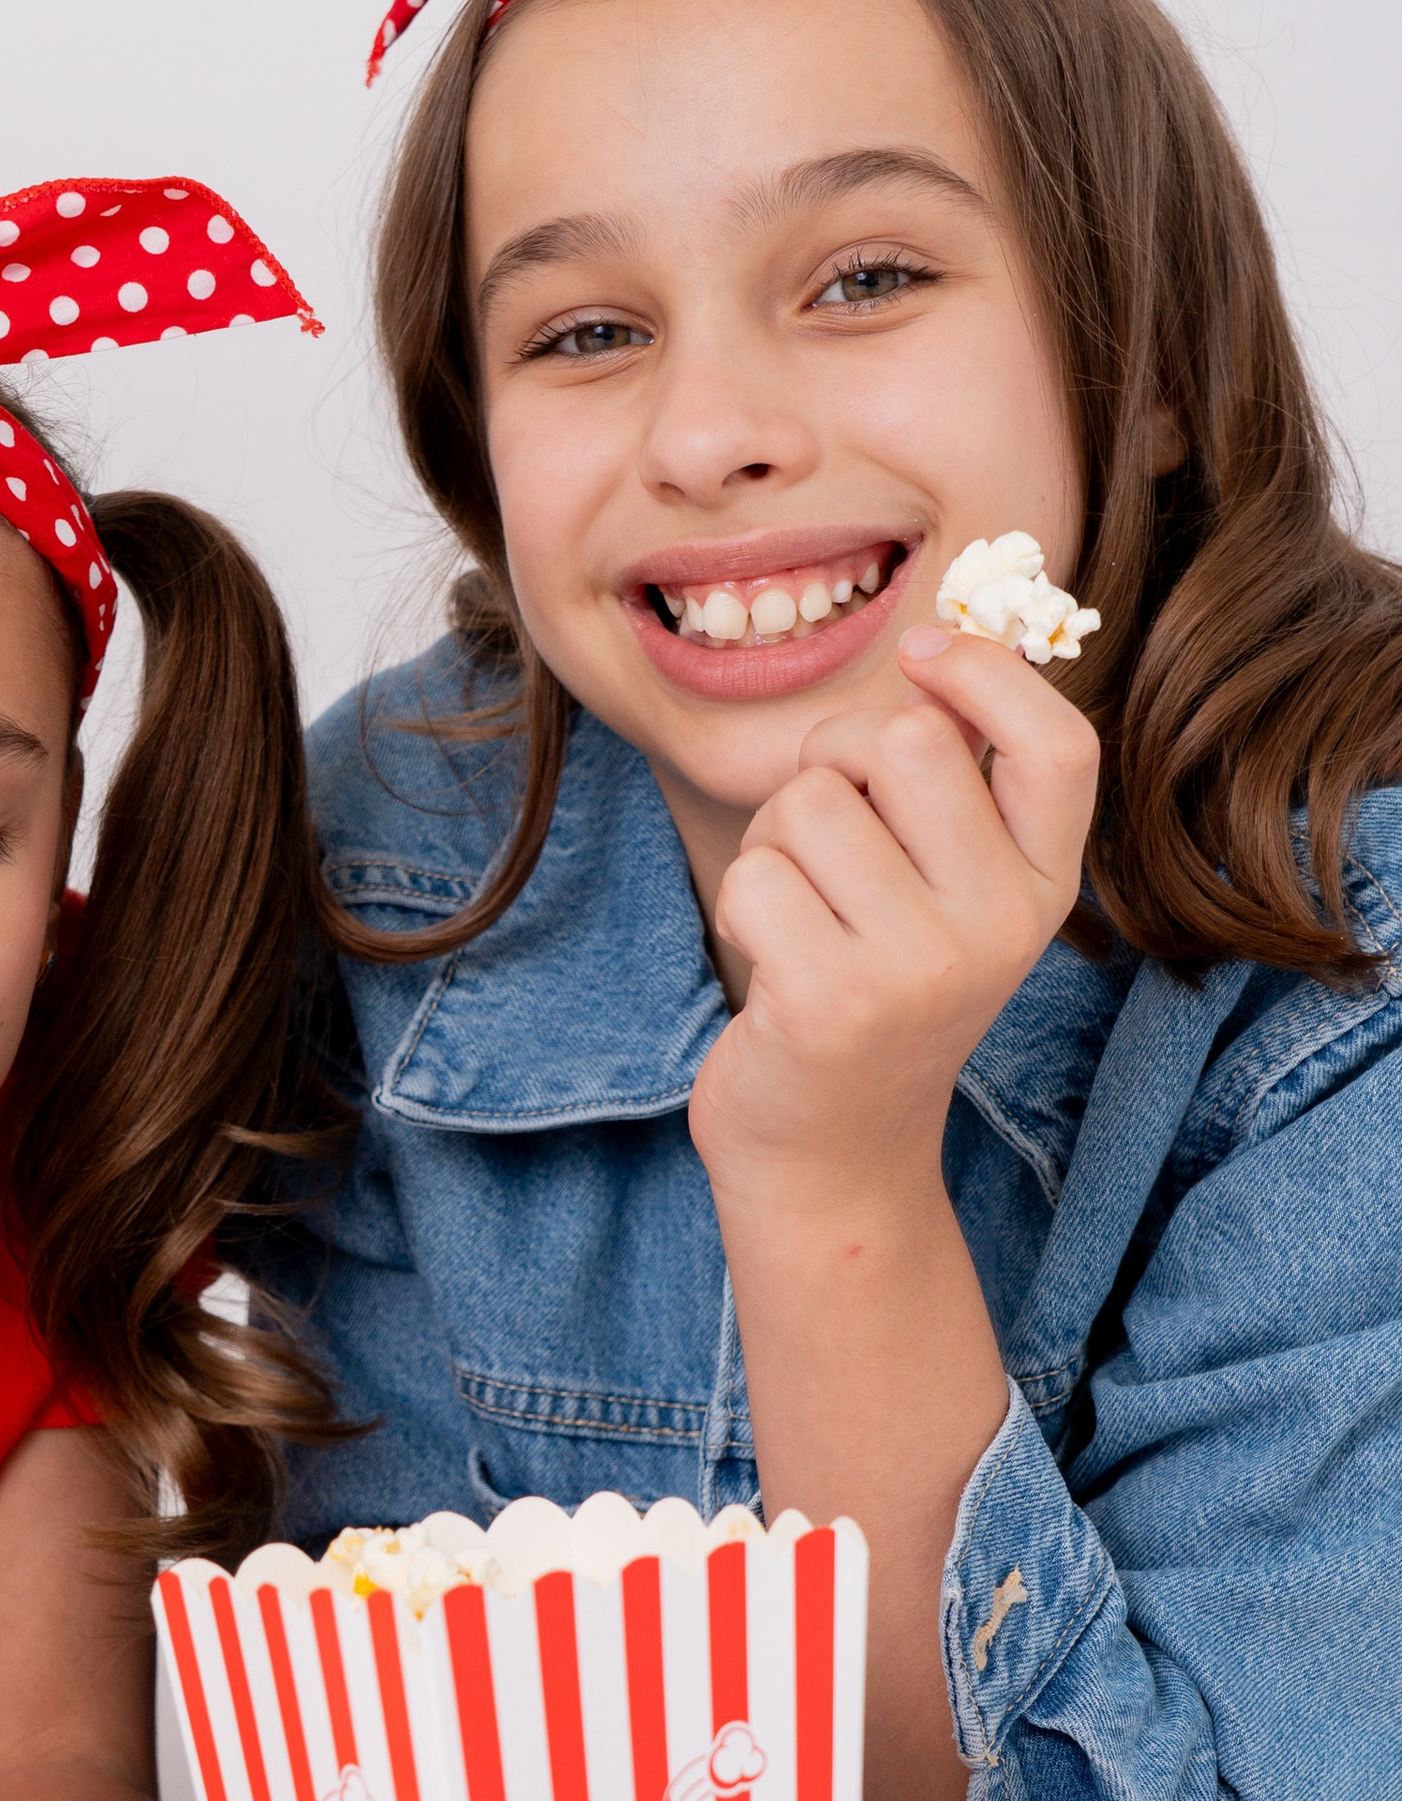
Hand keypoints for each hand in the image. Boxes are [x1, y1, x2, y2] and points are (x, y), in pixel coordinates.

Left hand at [689, 630, 1098, 1213]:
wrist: (833, 1155)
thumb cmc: (874, 991)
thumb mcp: (947, 895)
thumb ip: (955, 787)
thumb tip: (938, 645)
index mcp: (1045, 888)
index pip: (1061, 747)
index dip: (991, 674)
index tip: (923, 652)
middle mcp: (1002, 926)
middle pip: (907, 741)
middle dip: (836, 760)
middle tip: (828, 832)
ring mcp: (921, 968)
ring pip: (811, 802)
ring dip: (775, 840)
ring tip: (798, 912)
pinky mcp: (831, 1002)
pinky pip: (753, 873)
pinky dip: (740, 901)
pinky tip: (770, 960)